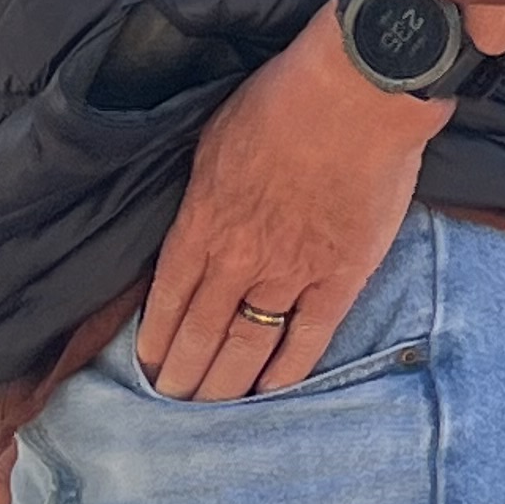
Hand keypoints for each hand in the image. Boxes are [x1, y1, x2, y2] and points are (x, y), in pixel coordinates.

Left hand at [136, 5, 453, 401]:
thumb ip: (201, 191)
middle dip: (183, 376)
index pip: (167, 300)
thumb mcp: (213, 138)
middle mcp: (238, 261)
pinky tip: (272, 391)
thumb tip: (194, 220)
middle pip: (201, 335)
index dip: (156, 340)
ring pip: (248, 347)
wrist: (356, 95)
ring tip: (211, 409)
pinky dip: (288, 371)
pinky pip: (308, 340)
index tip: (148, 367)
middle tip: (172, 404)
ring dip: (225, 385)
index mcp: (201, 224)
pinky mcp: (341, 278)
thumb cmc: (282, 100)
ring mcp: (291, 274)